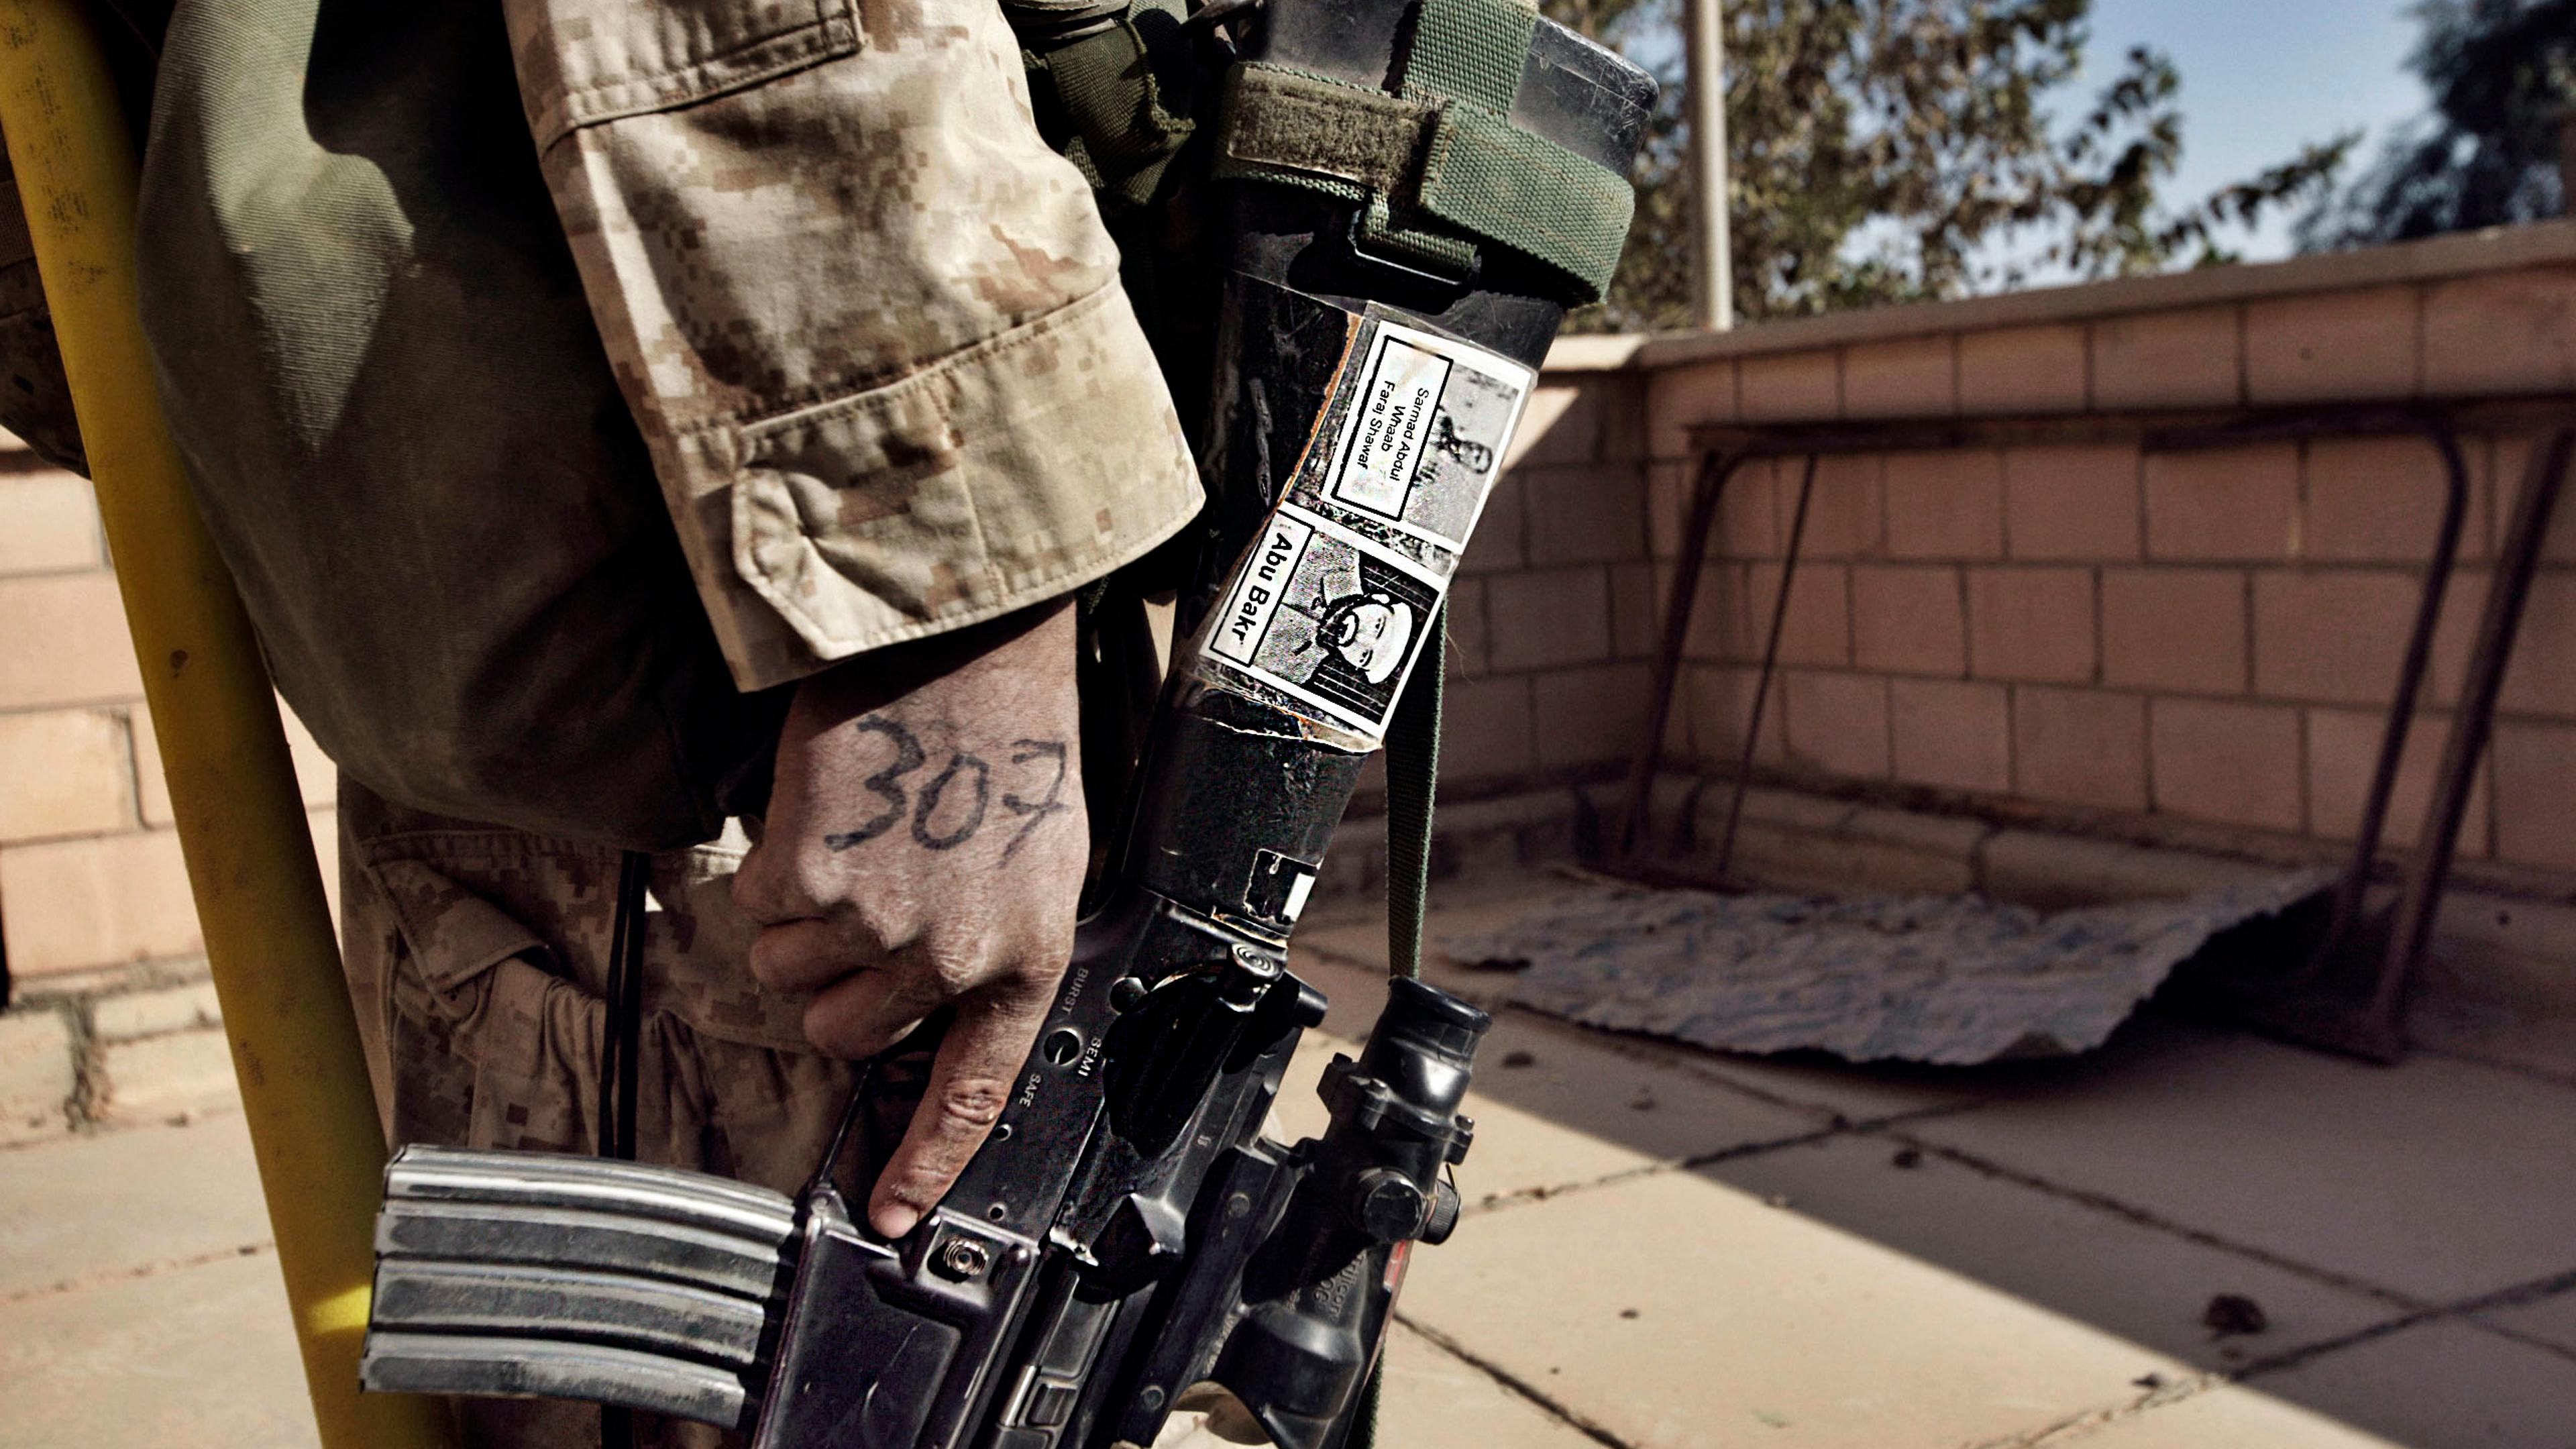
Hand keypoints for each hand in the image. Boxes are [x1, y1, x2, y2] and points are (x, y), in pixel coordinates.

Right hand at [733, 599, 1086, 1236]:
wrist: (963, 639)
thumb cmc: (1007, 737)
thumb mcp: (1038, 861)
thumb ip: (990, 946)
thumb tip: (934, 1004)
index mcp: (1022, 958)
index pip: (970, 1092)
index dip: (925, 1160)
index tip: (891, 1214)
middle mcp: (948, 957)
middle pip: (844, 1034)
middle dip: (832, 983)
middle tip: (858, 905)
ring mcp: (873, 923)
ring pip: (786, 974)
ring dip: (797, 920)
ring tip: (850, 841)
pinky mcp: (806, 877)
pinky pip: (755, 907)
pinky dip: (769, 865)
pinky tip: (821, 811)